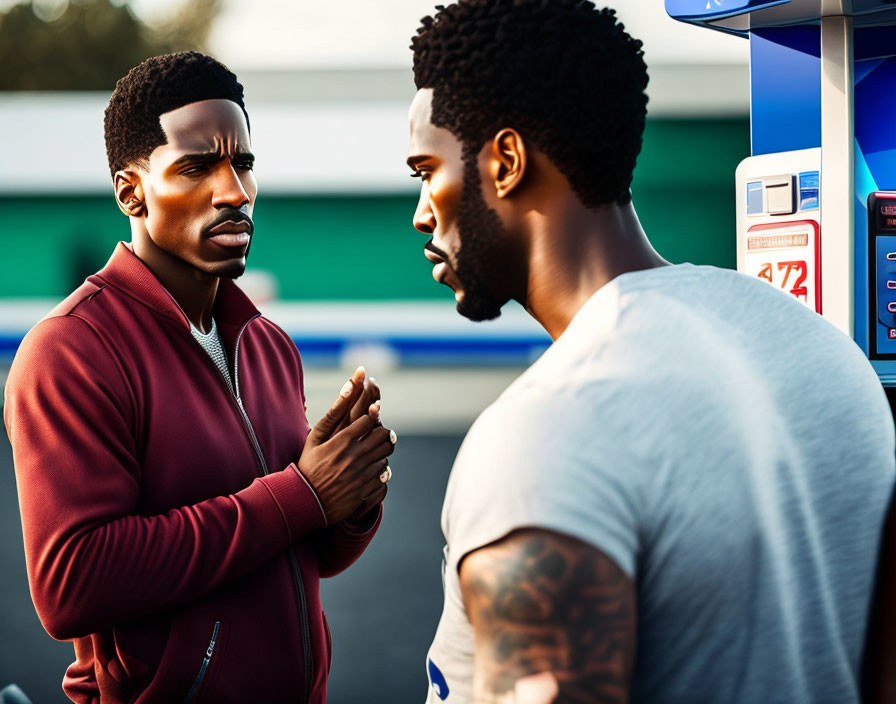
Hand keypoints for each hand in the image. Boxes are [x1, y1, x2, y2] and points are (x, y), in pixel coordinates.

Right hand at [297, 370, 395, 523]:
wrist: (304, 502)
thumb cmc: (308, 465)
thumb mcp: (314, 438)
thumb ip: (333, 413)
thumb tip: (349, 386)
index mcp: (343, 441)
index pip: (370, 420)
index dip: (373, 417)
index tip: (371, 417)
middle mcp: (355, 457)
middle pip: (384, 437)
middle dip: (383, 434)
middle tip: (378, 435)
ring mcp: (362, 475)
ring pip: (385, 457)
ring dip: (381, 454)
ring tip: (372, 453)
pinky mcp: (365, 492)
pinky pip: (384, 478)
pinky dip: (380, 474)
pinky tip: (370, 472)